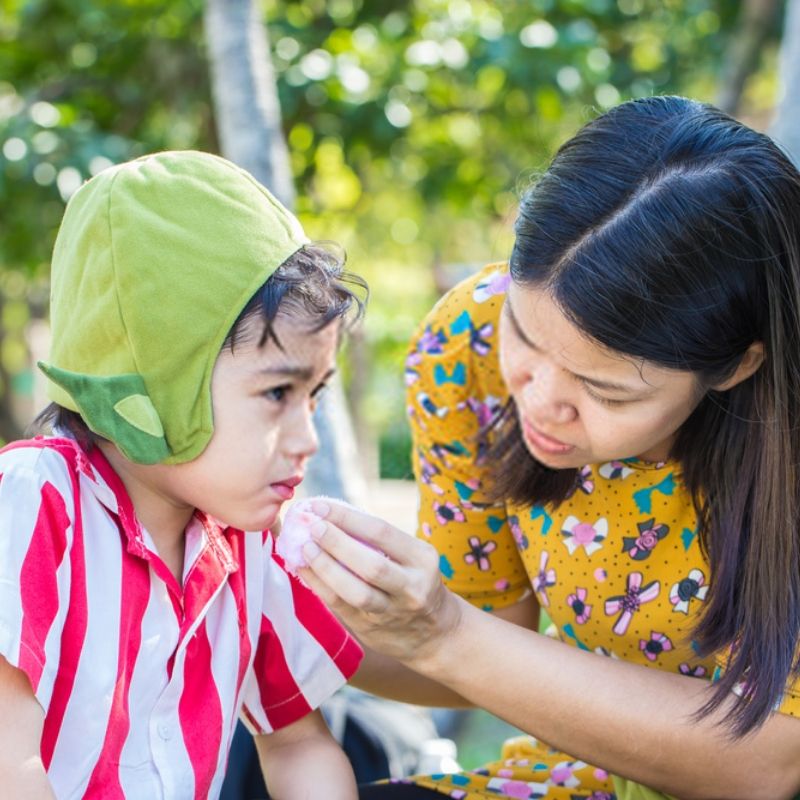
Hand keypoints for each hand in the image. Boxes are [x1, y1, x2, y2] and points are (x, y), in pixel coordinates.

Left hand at [298, 500, 463, 665]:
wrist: (437, 634)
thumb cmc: (416, 581)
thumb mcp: (413, 557)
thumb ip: (380, 541)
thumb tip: (331, 516)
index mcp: (422, 559)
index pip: (382, 532)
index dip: (348, 518)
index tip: (321, 506)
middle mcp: (411, 586)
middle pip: (371, 565)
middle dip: (337, 543)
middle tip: (312, 526)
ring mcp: (392, 611)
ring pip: (356, 592)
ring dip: (326, 568)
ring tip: (305, 549)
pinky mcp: (372, 629)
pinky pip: (341, 606)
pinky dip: (319, 585)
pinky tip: (304, 569)